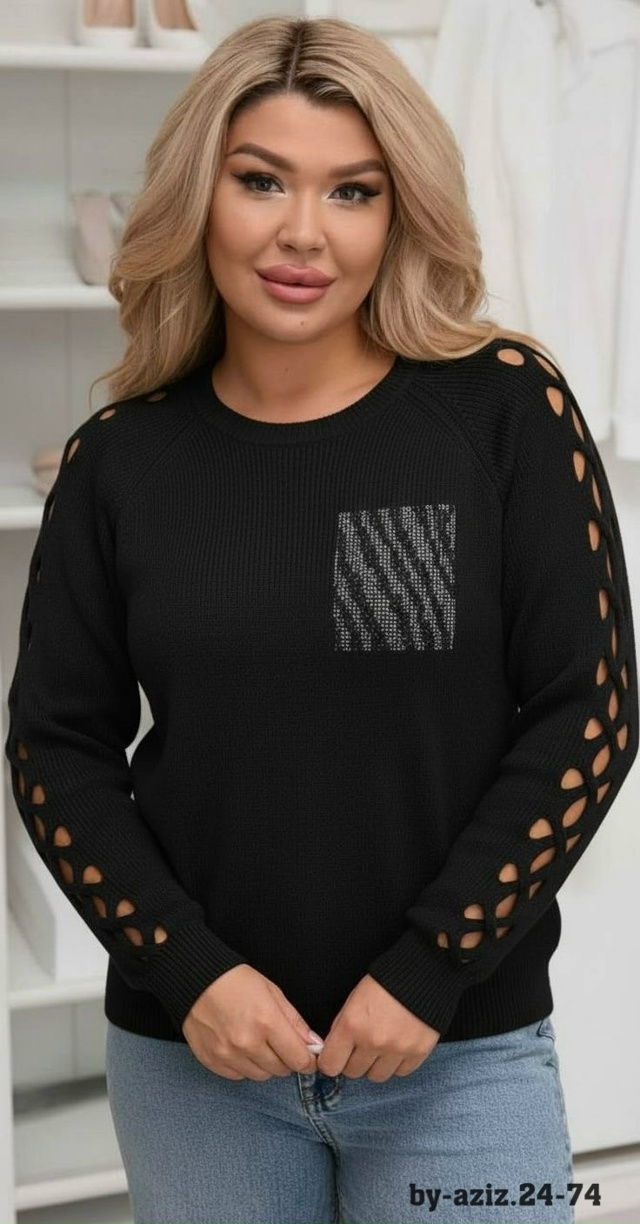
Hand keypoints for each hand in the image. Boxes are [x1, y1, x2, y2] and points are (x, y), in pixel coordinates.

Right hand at [182, 964, 318, 1080]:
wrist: (195, 979)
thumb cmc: (236, 981)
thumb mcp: (272, 992)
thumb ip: (295, 1022)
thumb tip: (314, 1045)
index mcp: (266, 1022)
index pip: (299, 1059)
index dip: (307, 1059)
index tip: (308, 1056)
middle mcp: (247, 1043)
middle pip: (281, 1070)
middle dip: (286, 1059)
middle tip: (279, 1043)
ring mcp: (228, 1055)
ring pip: (261, 1076)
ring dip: (265, 1064)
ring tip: (257, 1042)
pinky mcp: (212, 1061)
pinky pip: (238, 1076)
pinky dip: (244, 1066)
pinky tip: (240, 1047)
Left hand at [316, 975, 439, 1080]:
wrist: (423, 973)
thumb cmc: (385, 982)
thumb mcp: (354, 999)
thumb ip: (342, 1027)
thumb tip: (333, 1050)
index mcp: (352, 1024)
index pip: (330, 1064)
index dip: (331, 1061)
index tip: (335, 1057)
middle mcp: (373, 1041)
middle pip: (353, 1072)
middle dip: (353, 1061)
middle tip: (360, 1047)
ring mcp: (397, 1049)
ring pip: (377, 1076)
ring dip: (375, 1065)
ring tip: (381, 1047)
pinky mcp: (418, 1053)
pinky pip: (400, 1072)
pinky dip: (397, 1064)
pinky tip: (398, 1047)